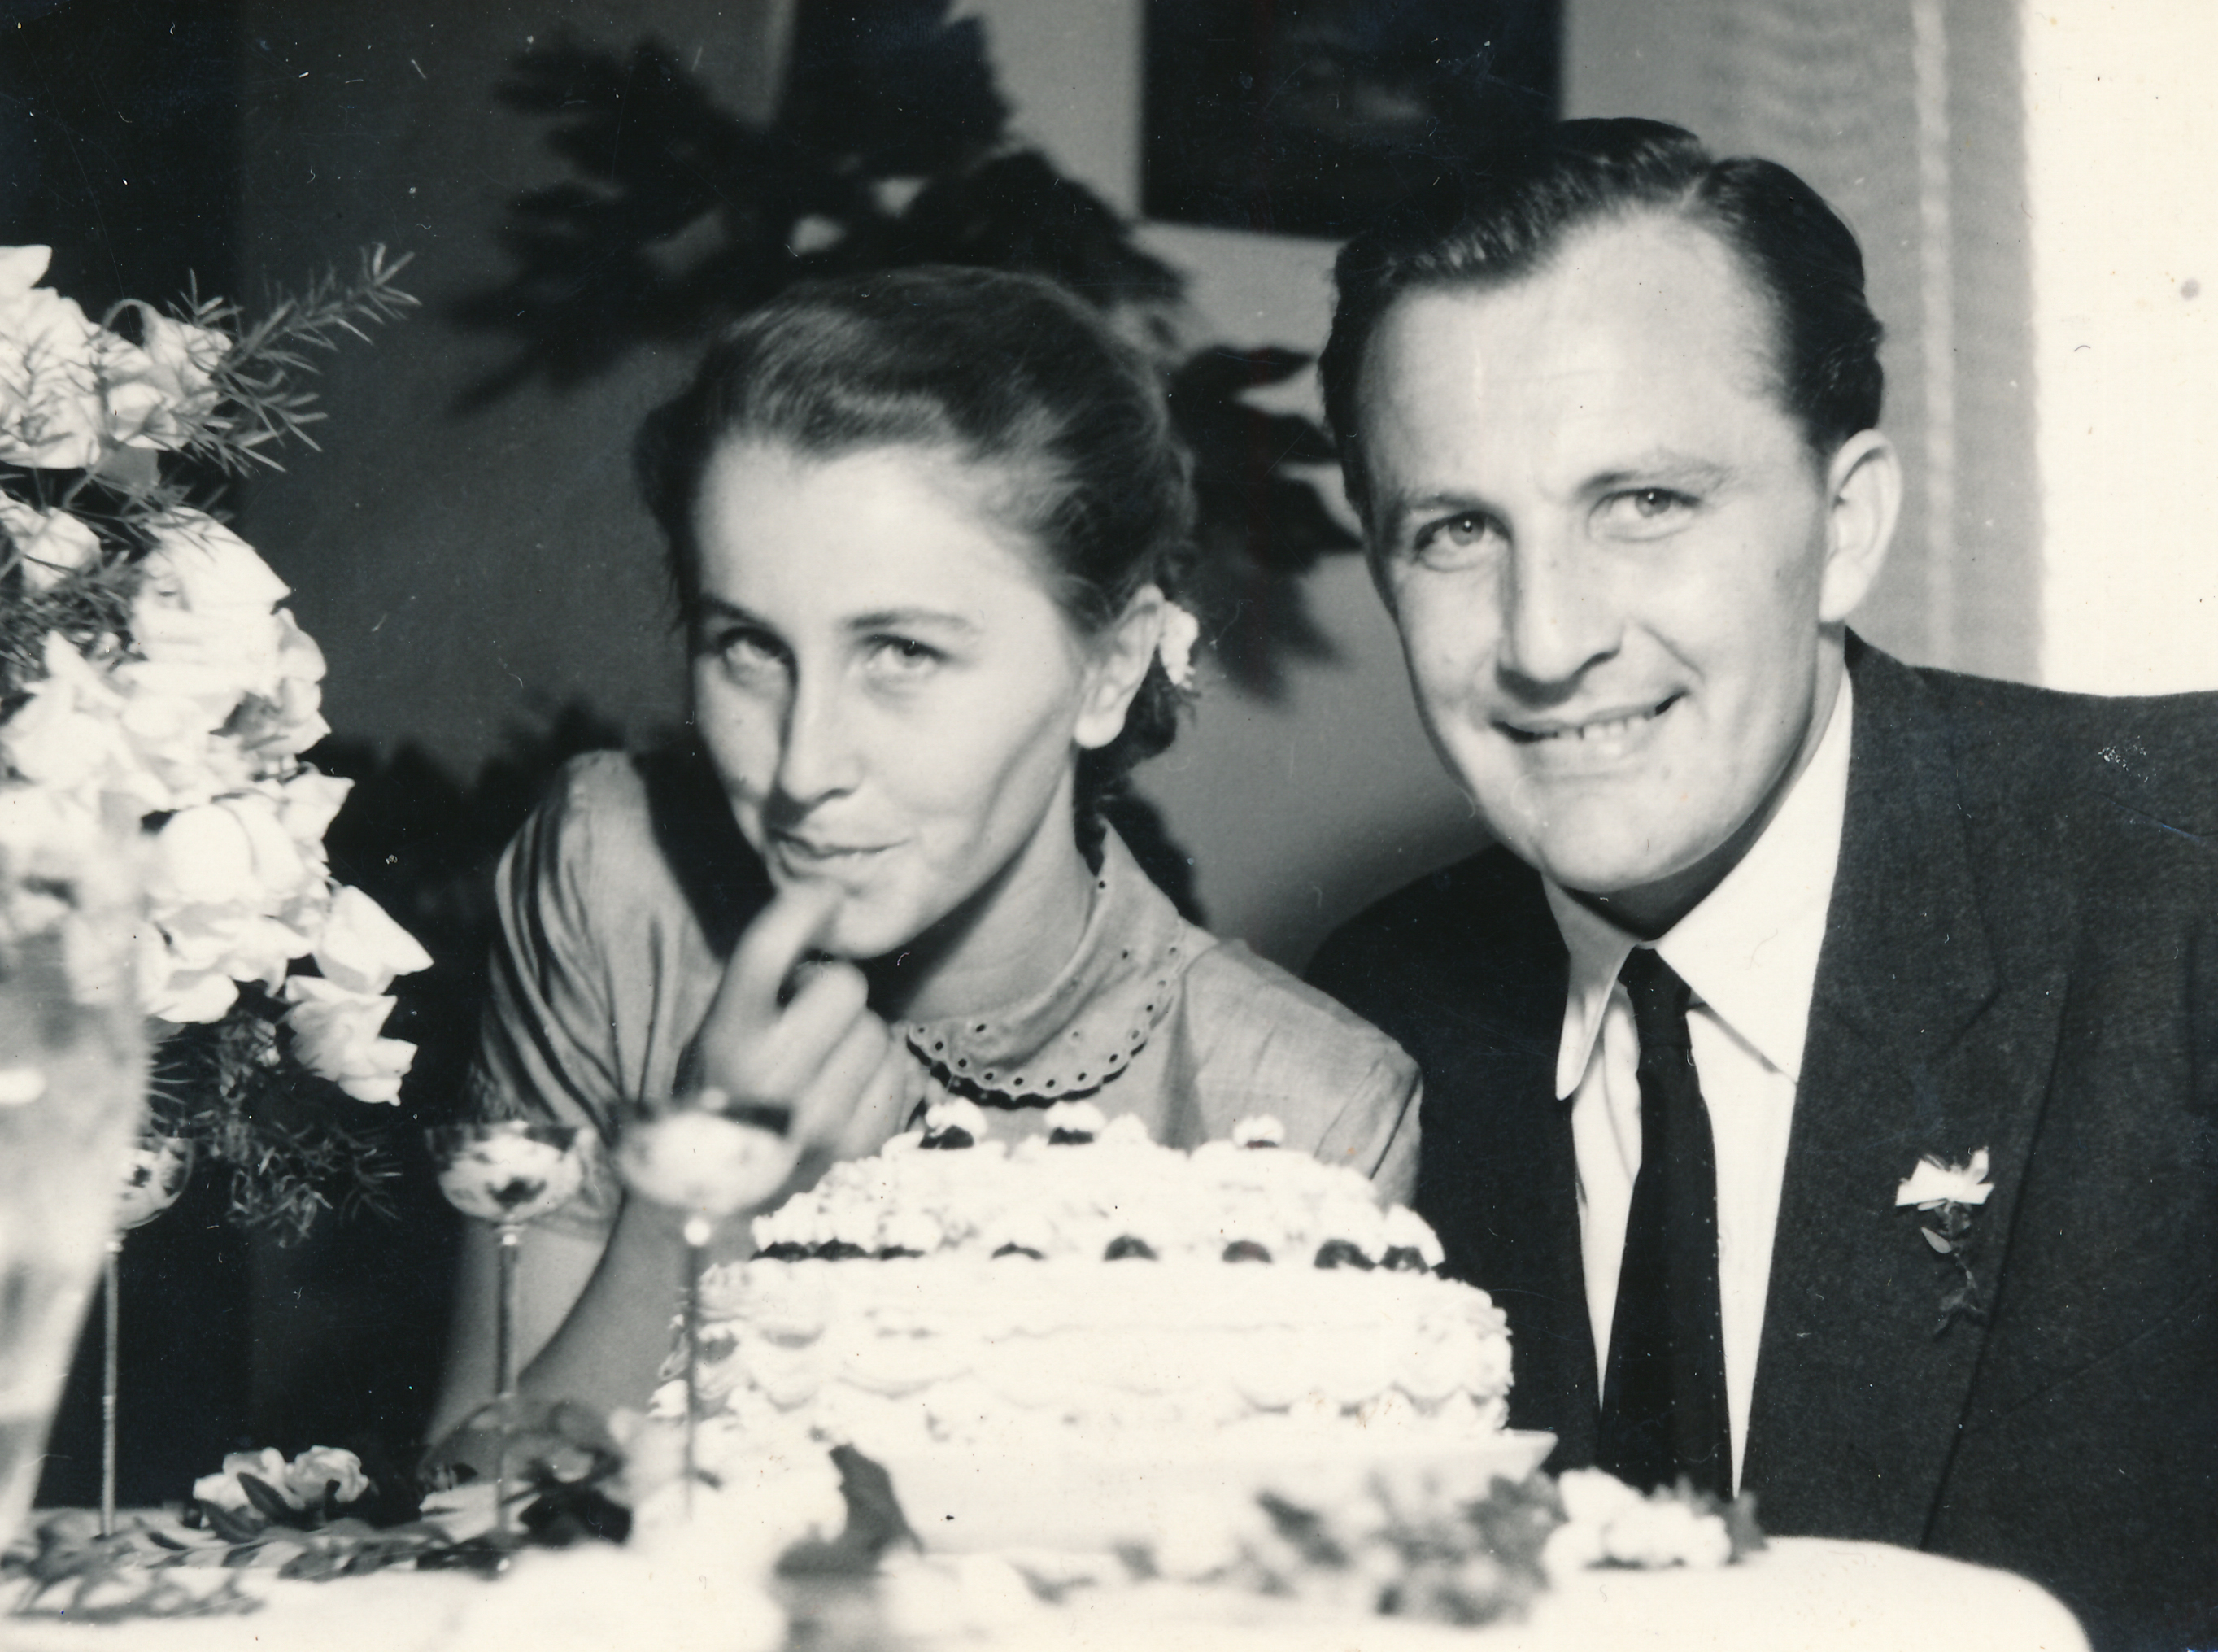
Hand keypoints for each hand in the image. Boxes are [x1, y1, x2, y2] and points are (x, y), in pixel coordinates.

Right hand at [683, 881, 907, 1168]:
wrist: (713, 1204)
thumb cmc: (717, 1100)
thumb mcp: (713, 1037)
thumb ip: (758, 988)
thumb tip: (825, 916)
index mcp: (725, 1040)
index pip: (768, 949)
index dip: (801, 907)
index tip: (822, 896)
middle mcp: (773, 1078)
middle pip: (845, 985)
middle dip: (830, 995)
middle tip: (803, 1023)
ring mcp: (821, 1119)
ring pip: (880, 1032)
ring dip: (857, 1040)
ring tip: (820, 1070)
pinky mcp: (860, 1149)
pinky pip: (900, 1075)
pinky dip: (879, 1079)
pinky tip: (843, 1098)